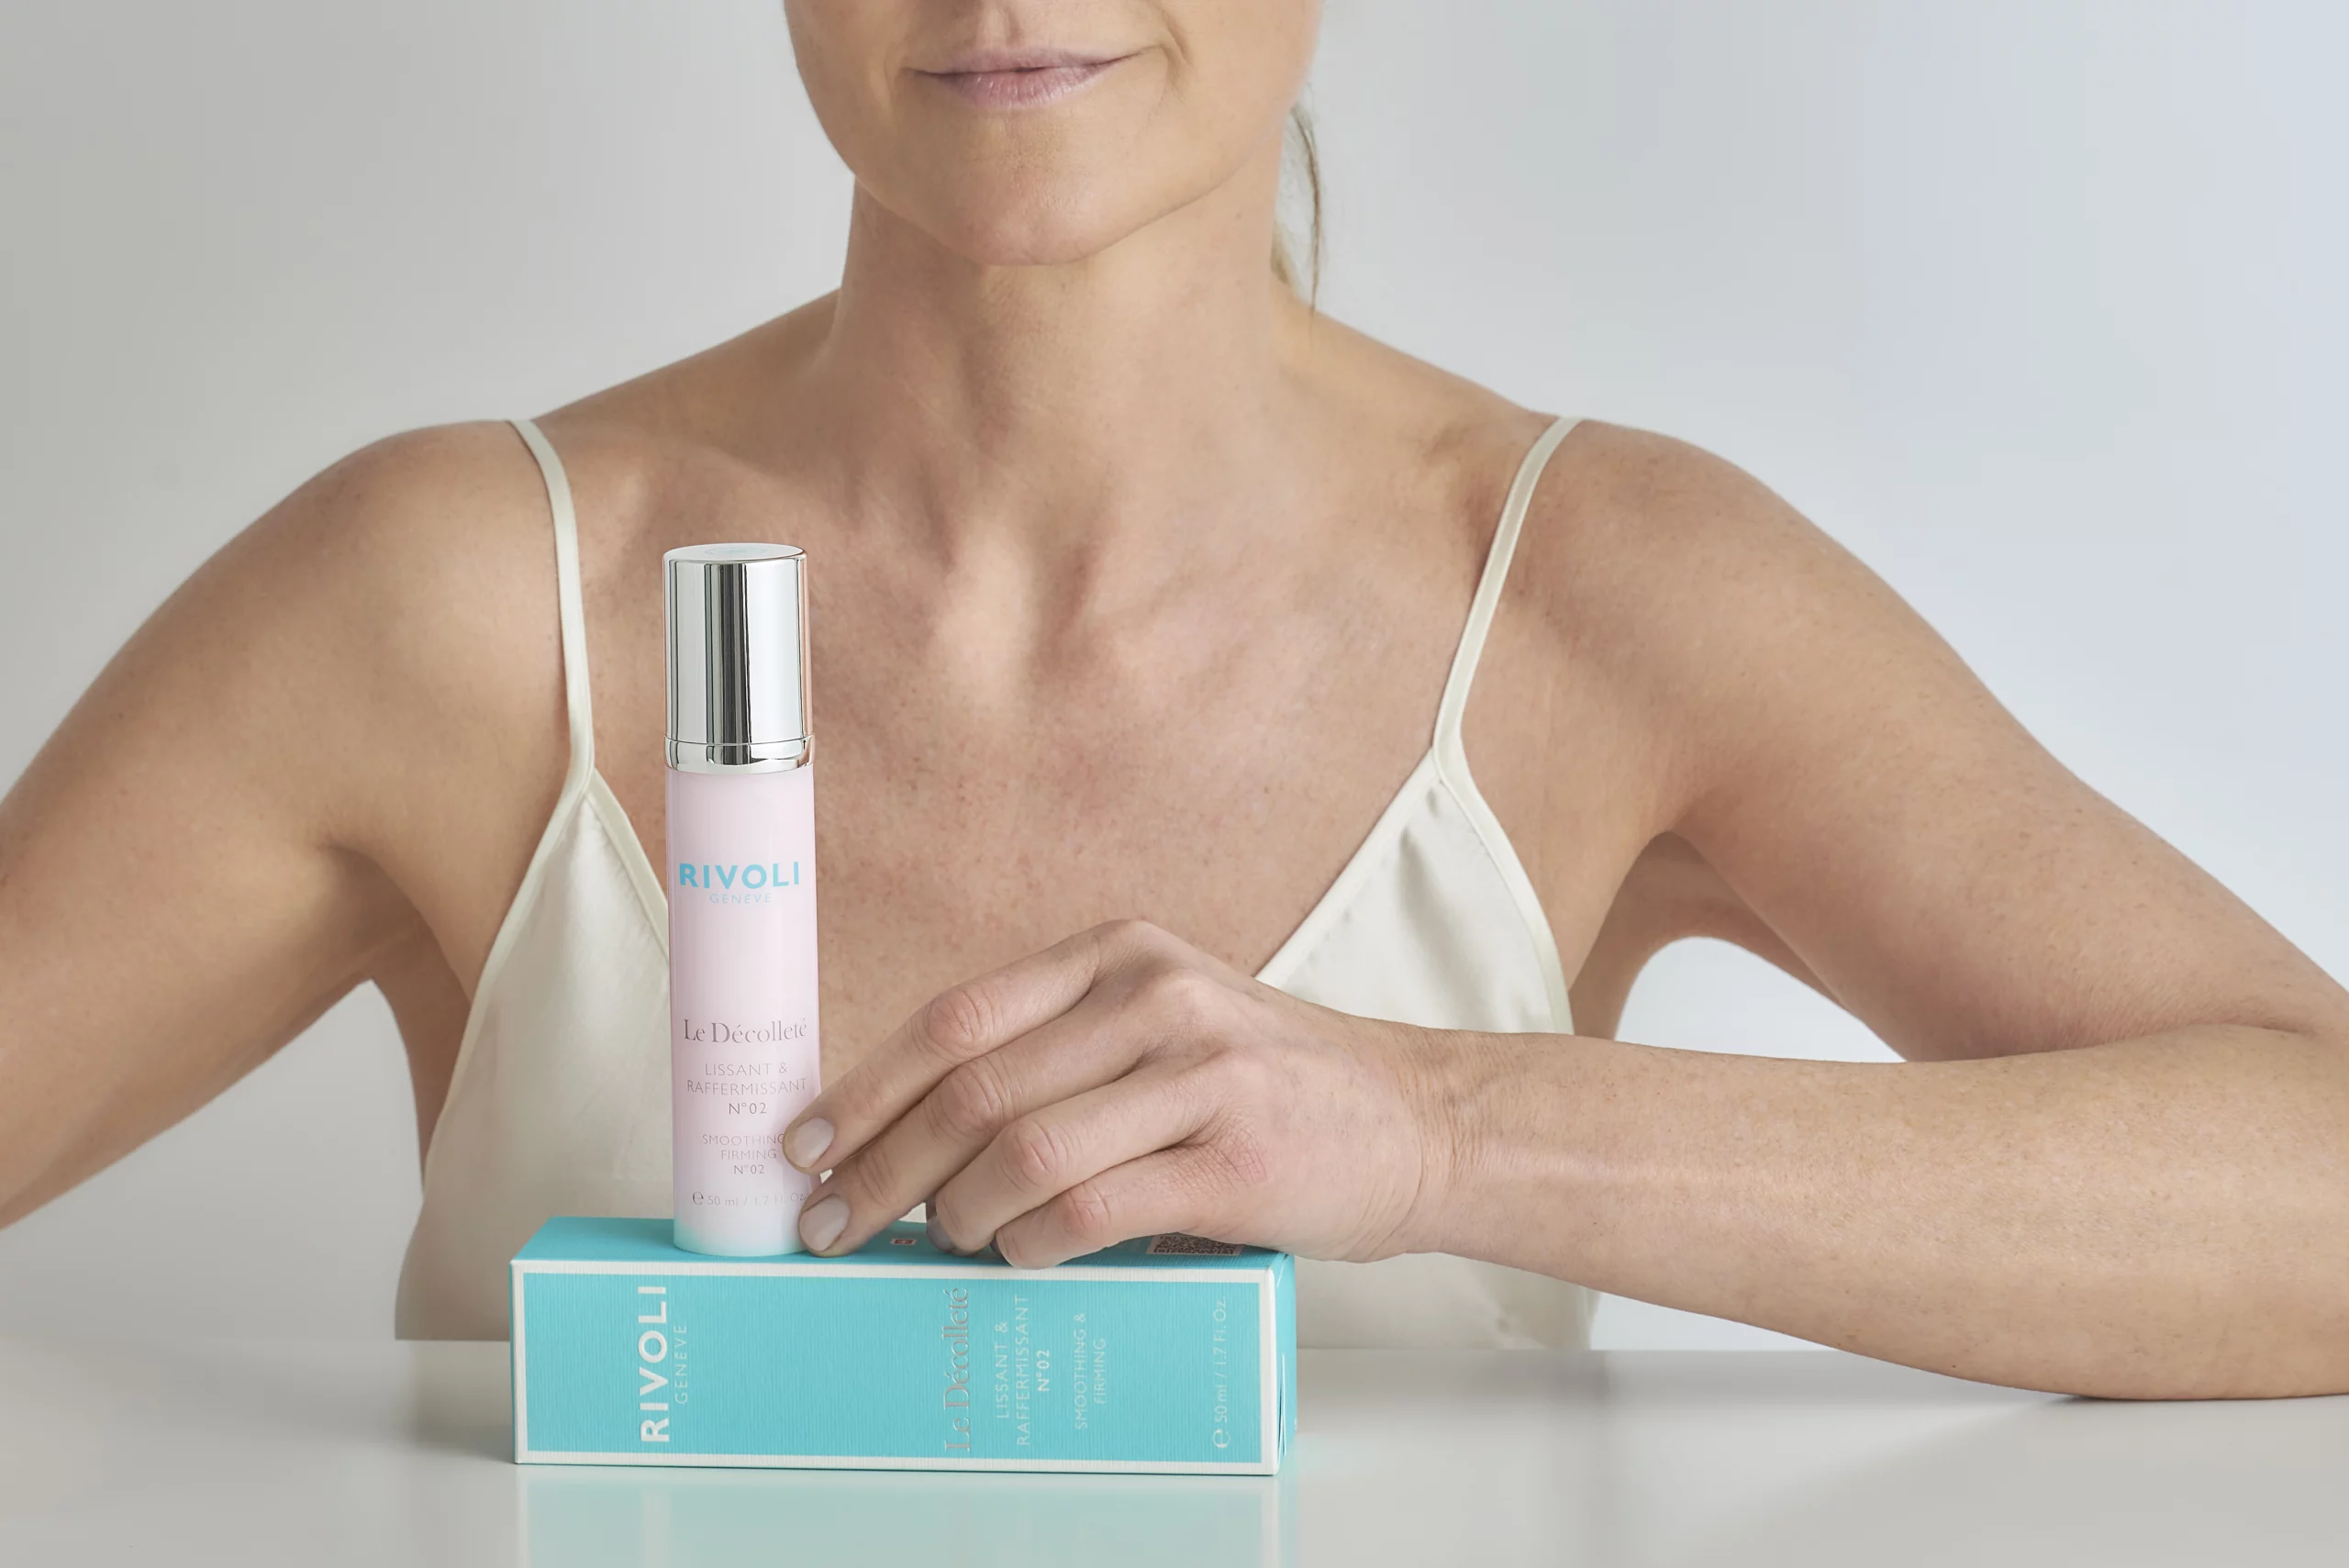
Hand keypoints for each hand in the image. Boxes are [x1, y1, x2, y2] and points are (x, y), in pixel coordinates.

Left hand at [781, 919, 1455, 1266]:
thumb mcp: (1161, 1022)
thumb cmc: (1265, 1082)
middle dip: (881, 1166)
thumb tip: (908, 1132)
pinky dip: (1034, 1243)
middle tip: (833, 1221)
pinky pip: (1090, 1208)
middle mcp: (1153, 998)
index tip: (804, 1143)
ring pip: (1021, 1151)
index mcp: (1118, 954)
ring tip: (945, 1240)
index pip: (956, 1018)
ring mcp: (1197, 1074)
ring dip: (957, 1214)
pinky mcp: (1230, 1158)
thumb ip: (1055, 1050)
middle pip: (972, 1089)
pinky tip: (1024, 1253)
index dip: (864, 1088)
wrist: (1412, 1119)